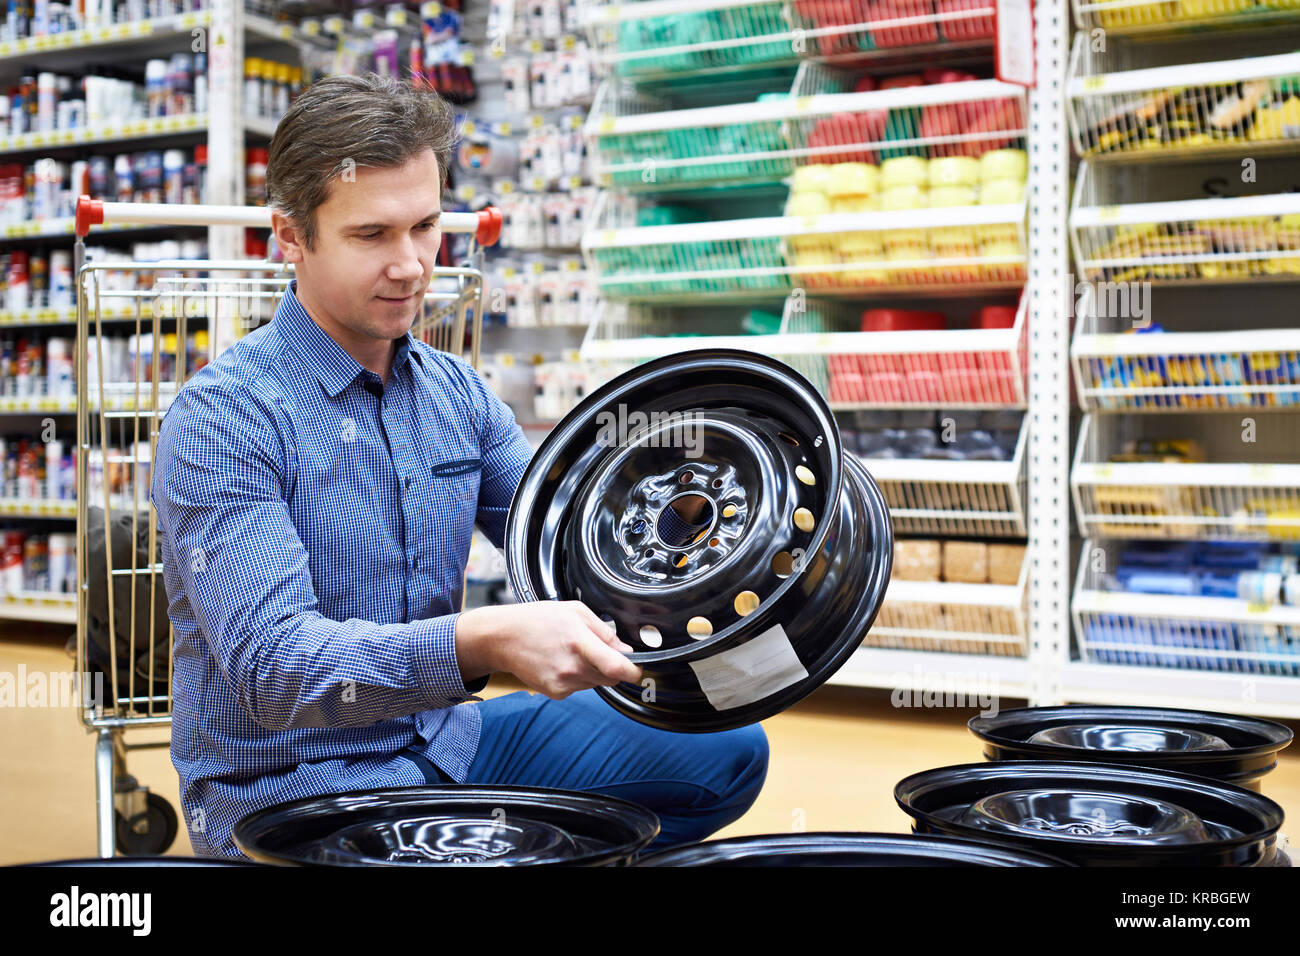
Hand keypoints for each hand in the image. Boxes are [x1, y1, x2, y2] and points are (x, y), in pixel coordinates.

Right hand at [456, 600, 642, 699]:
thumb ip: (604, 631)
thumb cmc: (536, 620)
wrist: (502, 638)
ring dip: (593, 671)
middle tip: (597, 649)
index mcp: (579, 643)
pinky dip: (578, 677)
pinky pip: (580, 688)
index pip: (617, 668)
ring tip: (572, 651)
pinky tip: (561, 661)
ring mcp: (563, 683)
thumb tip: (625, 650)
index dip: (634, 671)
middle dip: (612, 666)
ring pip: (596, 683)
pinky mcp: (556, 693)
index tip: (638, 668)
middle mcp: (572, 667)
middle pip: (610, 677)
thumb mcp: (575, 612)